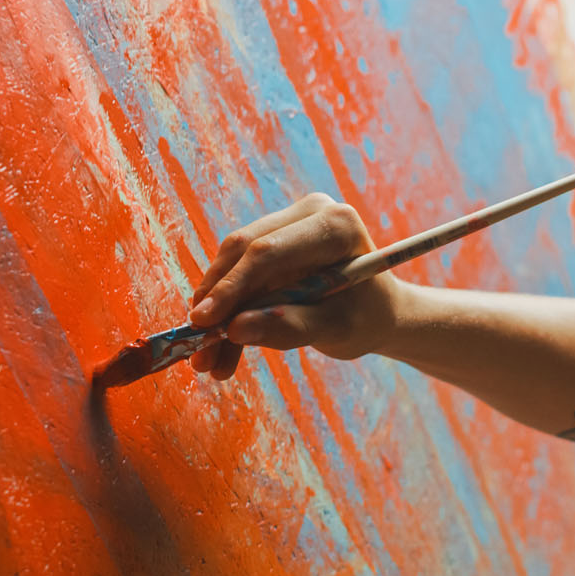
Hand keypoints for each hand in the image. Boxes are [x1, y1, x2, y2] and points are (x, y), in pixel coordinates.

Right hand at [185, 192, 409, 379]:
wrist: (378, 314)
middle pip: (243, 254)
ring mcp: (288, 224)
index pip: (268, 253)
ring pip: (233, 266)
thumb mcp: (338, 330)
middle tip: (195, 348)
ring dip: (216, 314)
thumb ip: (291, 327)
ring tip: (206, 363)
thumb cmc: (368, 319)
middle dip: (216, 303)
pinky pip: (238, 276)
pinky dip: (227, 314)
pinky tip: (219, 352)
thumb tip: (235, 329)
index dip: (231, 288)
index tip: (202, 323)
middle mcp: (308, 213)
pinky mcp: (273, 243)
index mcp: (335, 225)